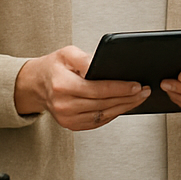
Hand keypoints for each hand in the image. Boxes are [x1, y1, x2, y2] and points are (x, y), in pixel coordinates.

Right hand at [13, 46, 149, 129]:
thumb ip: (84, 59)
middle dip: (127, 97)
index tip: (136, 85)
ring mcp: (67, 118)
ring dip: (124, 107)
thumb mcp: (66, 54)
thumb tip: (100, 65)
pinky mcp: (72, 125)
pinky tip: (124, 105)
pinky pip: (98, 121)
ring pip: (103, 115)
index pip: (98, 90)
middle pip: (104, 104)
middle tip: (145, 91)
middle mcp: (64, 105)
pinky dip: (113, 114)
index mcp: (62, 86)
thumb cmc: (53, 67)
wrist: (35, 85)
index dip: (120, 88)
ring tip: (139, 98)